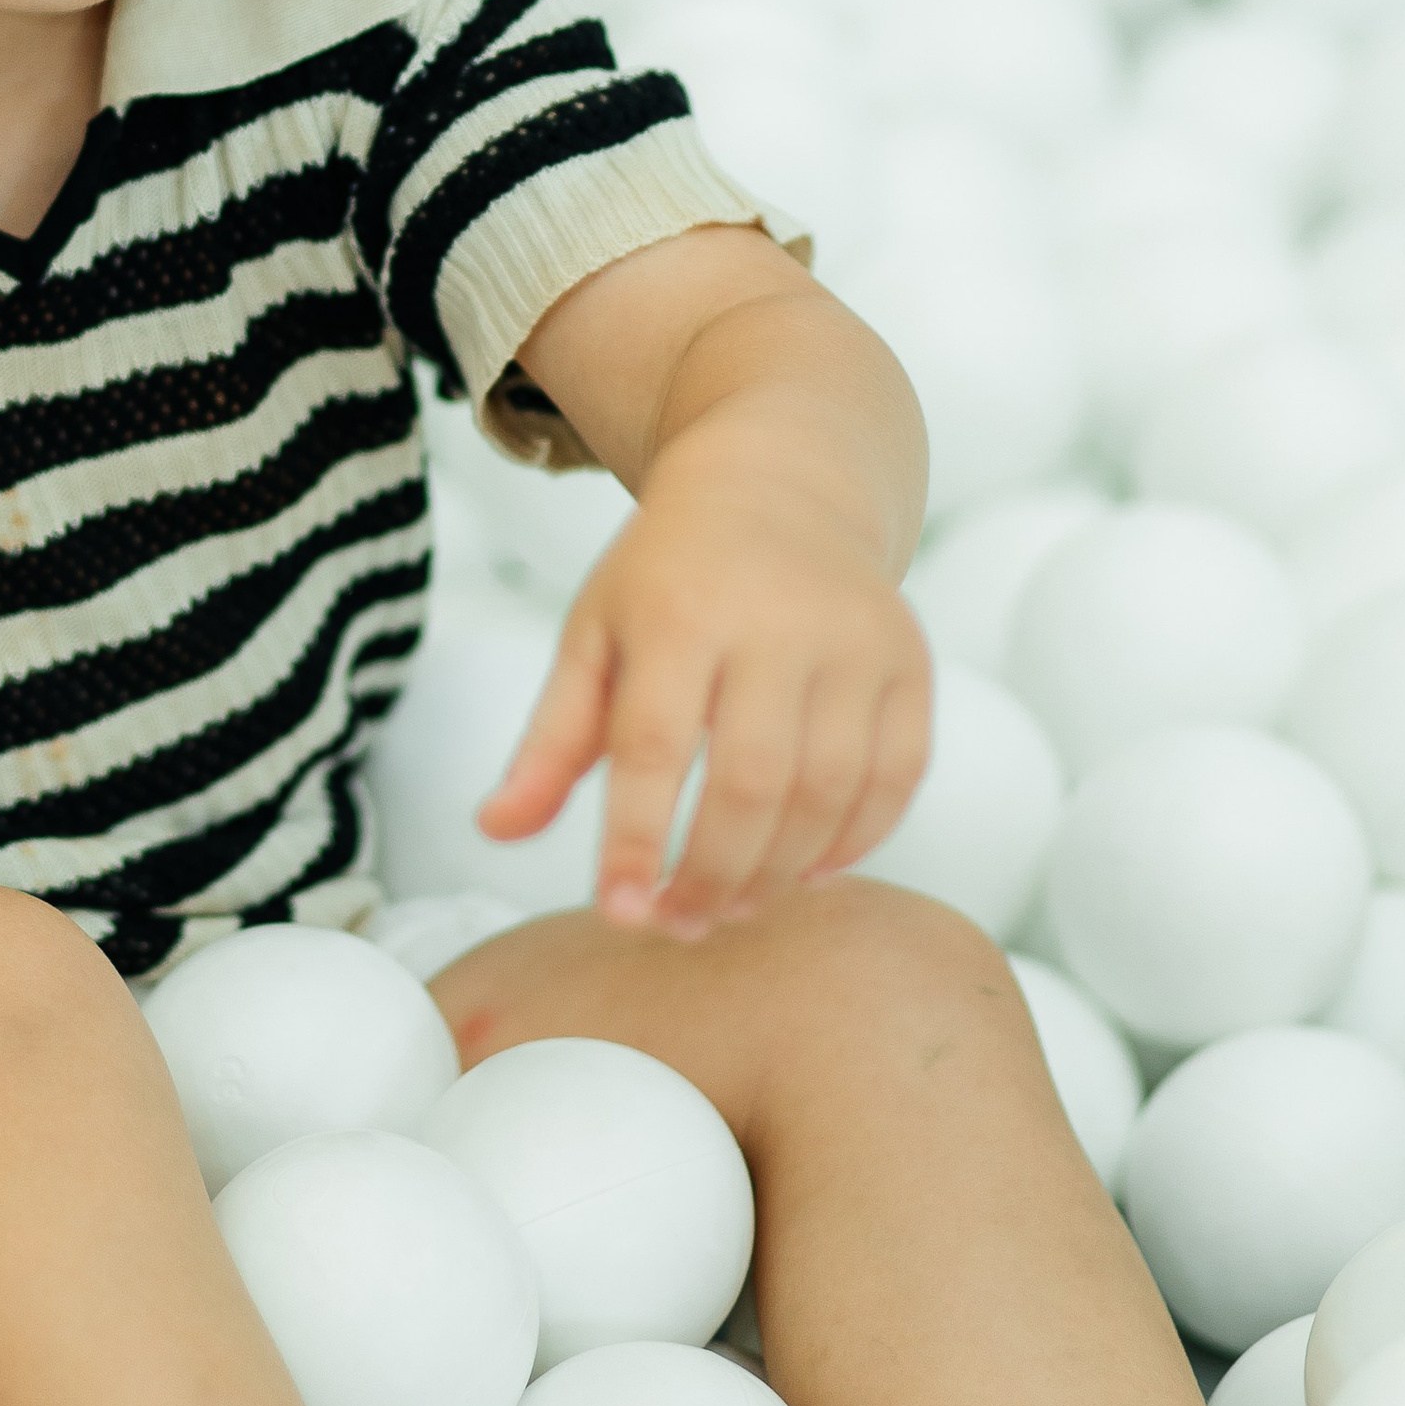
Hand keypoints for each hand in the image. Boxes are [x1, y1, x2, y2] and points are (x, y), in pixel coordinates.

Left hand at [468, 229, 931, 938]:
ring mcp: (855, 641)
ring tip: (732, 905)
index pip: (652, 747)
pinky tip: (805, 869)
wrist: (781, 483)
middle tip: (678, 923)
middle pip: (750, 784)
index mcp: (678, 611)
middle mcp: (775, 622)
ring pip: (829, 793)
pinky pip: (897, 780)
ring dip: (780, 874)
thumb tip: (494, 830)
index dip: (634, 841)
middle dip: (712, 876)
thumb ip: (550, 739)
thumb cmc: (669, 576)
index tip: (618, 912)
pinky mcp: (910, 662)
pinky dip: (855, 843)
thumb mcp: (595, 635)